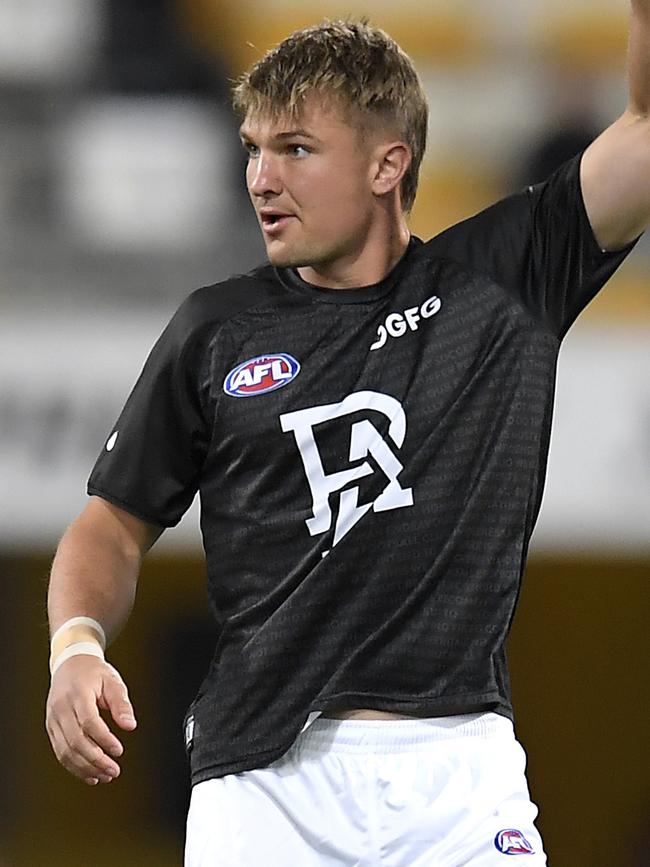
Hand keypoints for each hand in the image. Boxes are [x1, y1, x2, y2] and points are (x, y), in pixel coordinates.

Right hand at [45, 655, 136, 785]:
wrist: (70, 664)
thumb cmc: (94, 673)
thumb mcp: (113, 681)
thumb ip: (122, 704)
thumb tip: (130, 726)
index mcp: (78, 694)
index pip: (89, 721)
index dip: (104, 739)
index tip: (119, 751)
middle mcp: (61, 708)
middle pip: (75, 740)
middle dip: (96, 760)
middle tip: (114, 771)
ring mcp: (53, 719)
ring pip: (65, 751)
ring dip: (85, 768)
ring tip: (105, 776)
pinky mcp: (51, 728)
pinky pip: (60, 752)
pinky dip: (74, 766)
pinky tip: (90, 774)